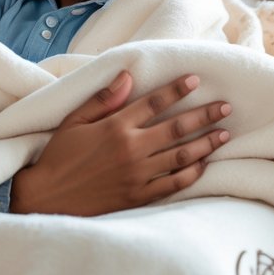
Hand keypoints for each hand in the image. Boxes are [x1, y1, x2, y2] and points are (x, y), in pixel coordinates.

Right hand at [8, 71, 231, 216]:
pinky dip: (191, 174)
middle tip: (225, 107)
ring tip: (224, 134)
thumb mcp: (74, 121)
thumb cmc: (59, 157)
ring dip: (206, 143)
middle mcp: (131, 149)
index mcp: (115, 127)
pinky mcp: (139, 196)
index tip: (196, 80)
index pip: (154, 102)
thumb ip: (104, 99)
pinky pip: (173, 184)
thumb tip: (128, 76)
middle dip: (204, 115)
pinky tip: (204, 164)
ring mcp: (138, 175)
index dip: (177, 89)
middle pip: (177, 128)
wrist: (48, 198)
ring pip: (181, 155)